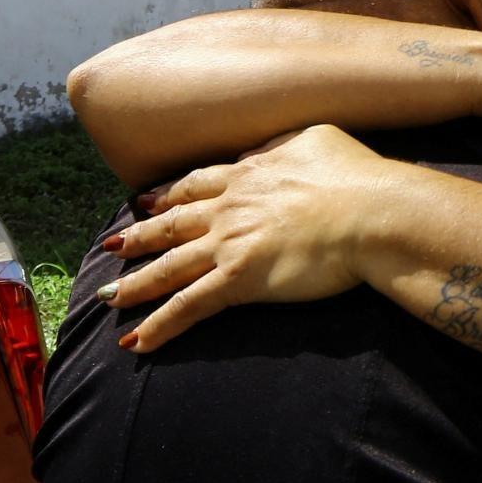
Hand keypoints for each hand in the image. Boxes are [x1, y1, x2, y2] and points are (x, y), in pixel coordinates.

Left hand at [100, 125, 389, 352]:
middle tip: (113, 247)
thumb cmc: (359, 176)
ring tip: (109, 298)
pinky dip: (159, 326)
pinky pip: (188, 307)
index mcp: (248, 174)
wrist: (372, 211)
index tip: (146, 201)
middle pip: (171, 224)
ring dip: (136, 284)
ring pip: (169, 267)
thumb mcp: (317, 140)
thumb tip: (280, 149)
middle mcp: (229, 207)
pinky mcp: (239, 280)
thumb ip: (288, 145)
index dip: (168, 194)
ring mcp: (229, 243)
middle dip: (139, 237)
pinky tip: (135, 342)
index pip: (196, 185)